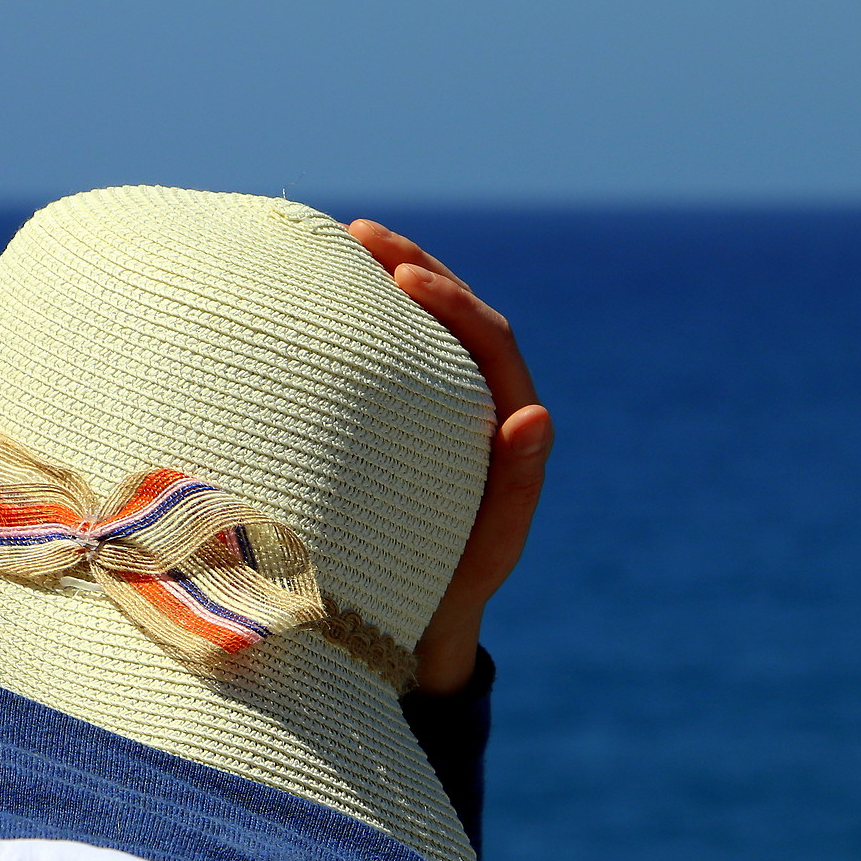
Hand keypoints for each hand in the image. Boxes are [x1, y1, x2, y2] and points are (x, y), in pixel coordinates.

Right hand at [347, 219, 551, 694]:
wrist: (417, 628)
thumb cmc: (451, 596)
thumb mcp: (487, 549)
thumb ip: (514, 490)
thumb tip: (538, 414)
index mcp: (507, 429)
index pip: (491, 345)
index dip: (452, 304)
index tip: (401, 274)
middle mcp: (480, 407)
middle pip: (461, 316)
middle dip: (416, 266)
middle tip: (361, 232)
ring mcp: (440, 408)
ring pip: (426, 326)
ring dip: (391, 277)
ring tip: (341, 241)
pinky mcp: (404, 417)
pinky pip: (393, 353)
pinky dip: (366, 317)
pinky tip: (322, 296)